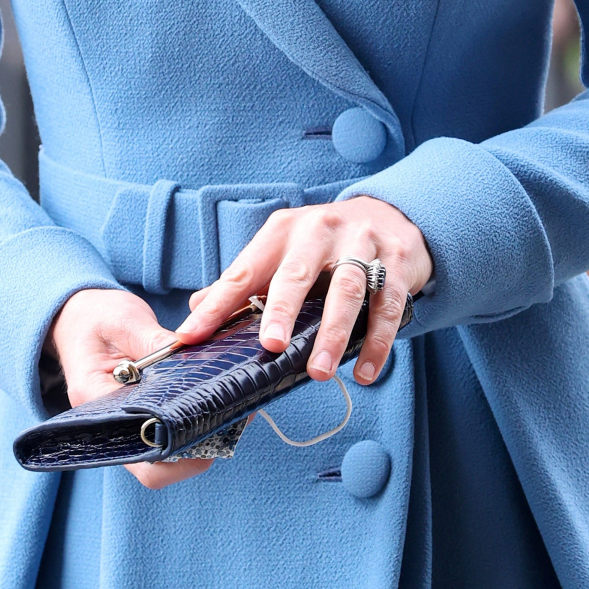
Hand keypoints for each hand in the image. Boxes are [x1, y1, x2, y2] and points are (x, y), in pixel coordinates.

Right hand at [48, 287, 215, 490]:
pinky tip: (213, 407)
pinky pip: (164, 435)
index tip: (205, 429)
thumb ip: (153, 341)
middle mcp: (106, 422)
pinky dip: (189, 427)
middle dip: (190, 453)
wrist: (79, 316)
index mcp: (94, 398)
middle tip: (225, 426)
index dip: (172, 449)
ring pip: (162, 456)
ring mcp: (123, 423)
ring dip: (194, 442)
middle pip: (150, 465)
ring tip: (225, 416)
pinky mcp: (138, 415)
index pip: (133, 447)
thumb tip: (188, 356)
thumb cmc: (97, 316)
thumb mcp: (126, 321)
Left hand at [174, 197, 432, 386]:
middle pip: (297, 273)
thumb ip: (245, 281)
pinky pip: (388, 305)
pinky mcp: (396, 262)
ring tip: (319, 372)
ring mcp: (361, 244)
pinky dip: (377, 341)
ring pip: (347, 289)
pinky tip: (365, 372)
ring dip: (333, 333)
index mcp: (283, 231)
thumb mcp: (283, 252)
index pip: (244, 271)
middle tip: (271, 346)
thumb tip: (196, 309)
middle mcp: (319, 231)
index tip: (192, 337)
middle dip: (282, 309)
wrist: (387, 215)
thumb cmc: (323, 245)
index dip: (216, 306)